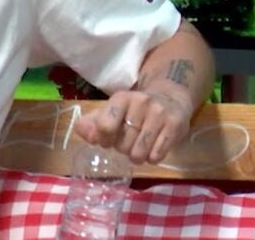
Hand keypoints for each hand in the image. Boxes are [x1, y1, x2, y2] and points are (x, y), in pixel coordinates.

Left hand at [73, 90, 192, 164]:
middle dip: (123, 149)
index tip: (109, 140)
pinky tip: (154, 148)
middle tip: (130, 142)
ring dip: (137, 156)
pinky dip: (153, 158)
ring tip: (140, 147)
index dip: (104, 140)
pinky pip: (157, 155)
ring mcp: (159, 114)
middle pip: (122, 144)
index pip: (105, 126)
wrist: (172, 97)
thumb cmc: (136, 109)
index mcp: (121, 98)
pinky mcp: (175, 125)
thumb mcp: (113, 110)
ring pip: (139, 153)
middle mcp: (140, 102)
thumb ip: (93, 122)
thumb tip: (79, 129)